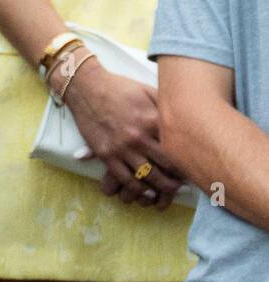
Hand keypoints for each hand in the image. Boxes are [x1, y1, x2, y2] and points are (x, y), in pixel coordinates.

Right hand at [62, 58, 183, 207]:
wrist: (86, 88)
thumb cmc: (119, 88)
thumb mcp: (147, 90)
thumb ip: (166, 105)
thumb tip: (185, 114)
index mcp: (153, 120)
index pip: (177, 147)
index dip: (189, 159)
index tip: (195, 165)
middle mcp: (139, 137)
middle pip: (166, 166)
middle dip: (179, 178)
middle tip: (186, 185)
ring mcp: (121, 147)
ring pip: (147, 176)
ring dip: (161, 188)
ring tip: (169, 192)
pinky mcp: (106, 154)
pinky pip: (124, 178)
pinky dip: (137, 189)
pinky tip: (146, 193)